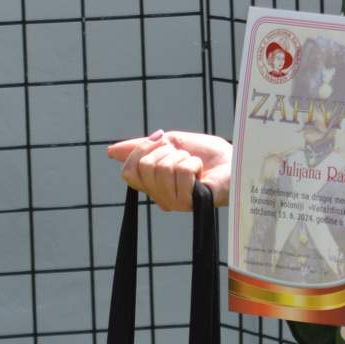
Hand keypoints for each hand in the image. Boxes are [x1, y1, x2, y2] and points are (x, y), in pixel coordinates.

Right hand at [106, 129, 231, 210]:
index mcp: (153, 185)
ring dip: (182, 158)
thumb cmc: (206, 154)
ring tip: (195, 165)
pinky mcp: (189, 203)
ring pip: (162, 169)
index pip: (129, 171)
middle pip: (145, 168)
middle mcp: (160, 198)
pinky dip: (193, 164)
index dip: (140, 150)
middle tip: (183, 156)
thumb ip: (142, 147)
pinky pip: (181, 173)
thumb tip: (110, 151)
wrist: (234, 161)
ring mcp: (174, 202)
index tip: (161, 140)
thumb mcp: (170, 143)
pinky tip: (201, 173)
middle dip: (166, 152)